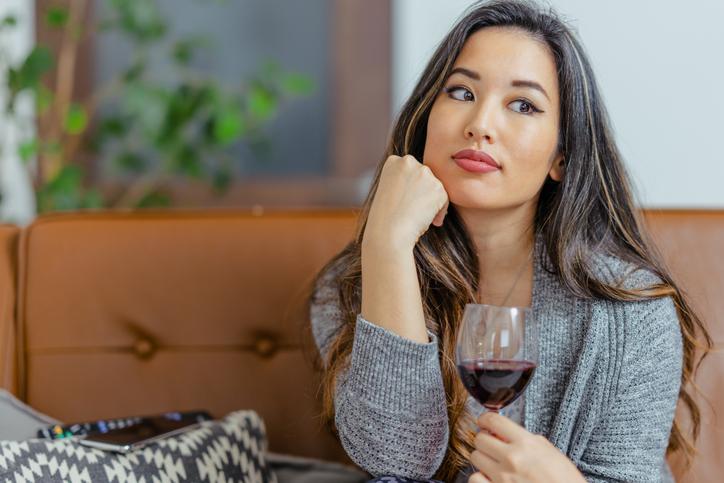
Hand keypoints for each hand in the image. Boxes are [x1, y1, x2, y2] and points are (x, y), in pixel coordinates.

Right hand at [363, 154, 448, 251]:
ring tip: (420, 217)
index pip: (410, 170)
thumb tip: (423, 187)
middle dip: (422, 192)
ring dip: (431, 202)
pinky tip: (431, 222)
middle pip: (424, 177)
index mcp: (393, 161)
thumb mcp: (388, 191)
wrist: (388, 232)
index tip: (406, 201)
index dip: (410, 187)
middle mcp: (409, 162)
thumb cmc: (384, 219)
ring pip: (435, 187)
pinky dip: (440, 212)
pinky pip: (444, 199)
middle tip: (415, 210)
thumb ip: (403, 183)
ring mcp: (424, 173)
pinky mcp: (438, 187)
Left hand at [468, 412, 585, 482]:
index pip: (494, 421)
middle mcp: (512, 458)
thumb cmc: (563, 481)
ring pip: (475, 457)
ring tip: (493, 463)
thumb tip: (505, 433)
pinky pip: (475, 478)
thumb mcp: (550, 452)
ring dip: (483, 459)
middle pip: (480, 439)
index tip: (484, 422)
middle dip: (485, 440)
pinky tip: (489, 478)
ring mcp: (502, 477)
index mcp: (527, 444)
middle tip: (492, 446)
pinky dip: (480, 477)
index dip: (485, 419)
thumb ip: (526, 439)